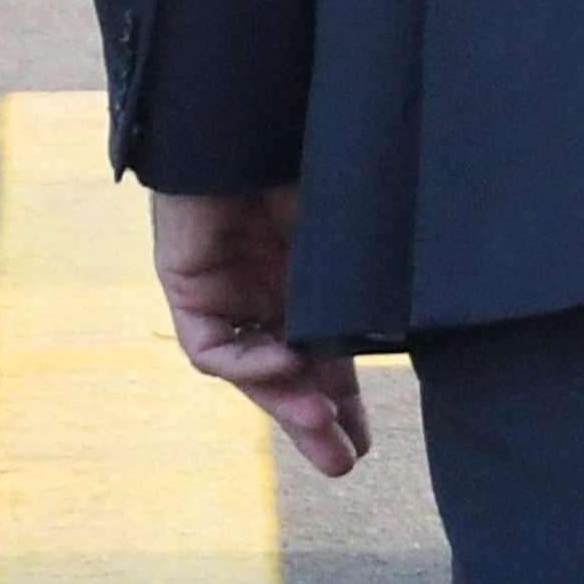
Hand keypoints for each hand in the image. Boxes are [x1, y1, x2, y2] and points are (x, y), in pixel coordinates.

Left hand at [153, 187, 366, 479]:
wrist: (250, 121)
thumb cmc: (311, 161)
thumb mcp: (348, 238)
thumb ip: (359, 286)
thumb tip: (395, 332)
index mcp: (307, 280)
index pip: (322, 355)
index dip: (341, 399)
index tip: (363, 440)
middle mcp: (265, 293)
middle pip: (286, 374)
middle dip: (313, 419)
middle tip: (342, 461)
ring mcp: (226, 292)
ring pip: (250, 370)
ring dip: (285, 403)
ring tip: (324, 429)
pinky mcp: (187, 287)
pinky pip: (212, 348)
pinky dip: (248, 364)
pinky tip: (286, 365)